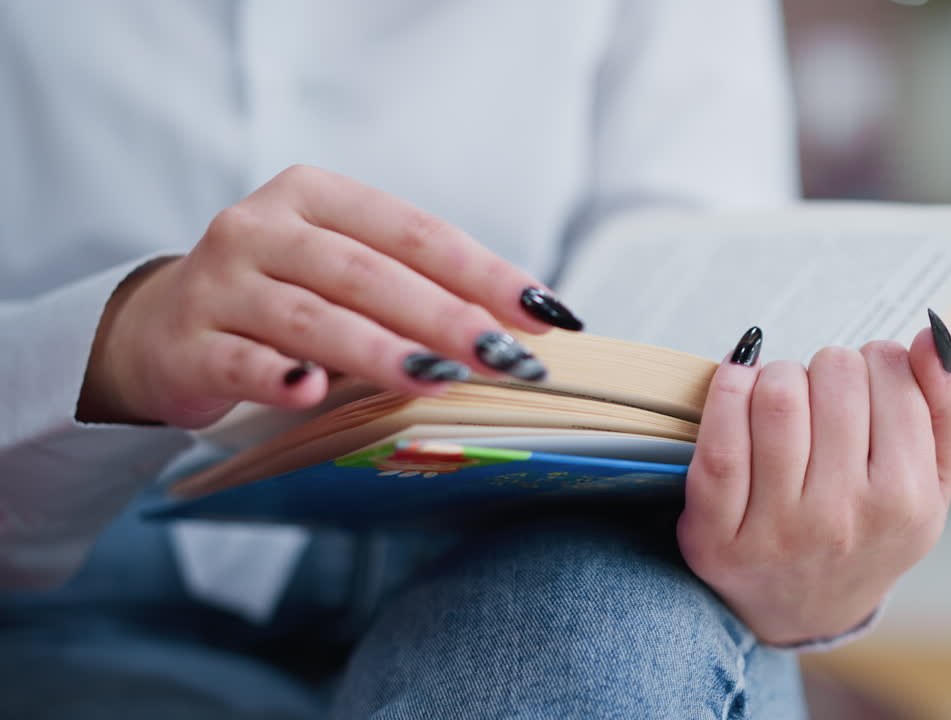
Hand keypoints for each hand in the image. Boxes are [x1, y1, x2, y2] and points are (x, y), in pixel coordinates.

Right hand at [78, 165, 583, 426]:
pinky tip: (312, 391)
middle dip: (443, 316)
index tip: (540, 314)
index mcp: (315, 196)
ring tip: (437, 376)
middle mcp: (262, 227)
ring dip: (378, 349)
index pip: (414, 232)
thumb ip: (416, 288)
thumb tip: (519, 326)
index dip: (481, 272)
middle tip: (501, 356)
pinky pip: (238, 360)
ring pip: (309, 316)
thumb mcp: (344, 273)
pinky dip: (277, 375)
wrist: (162, 326)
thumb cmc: (284, 297)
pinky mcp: (187, 344)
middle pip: (366, 273)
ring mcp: (219, 284)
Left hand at [677, 320, 950, 645]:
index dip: (875, 362)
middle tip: (824, 396)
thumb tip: (929, 336)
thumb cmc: (872, 529)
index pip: (890, 372)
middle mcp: (842, 517)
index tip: (867, 385)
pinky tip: (738, 385)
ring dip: (777, 375)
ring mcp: (776, 528)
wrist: (805, 612)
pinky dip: (726, 390)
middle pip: (833, 373)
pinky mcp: (715, 532)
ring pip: (776, 394)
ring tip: (784, 398)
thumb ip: (946, 408)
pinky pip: (718, 437)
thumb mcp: (932, 483)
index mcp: (907, 501)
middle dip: (827, 368)